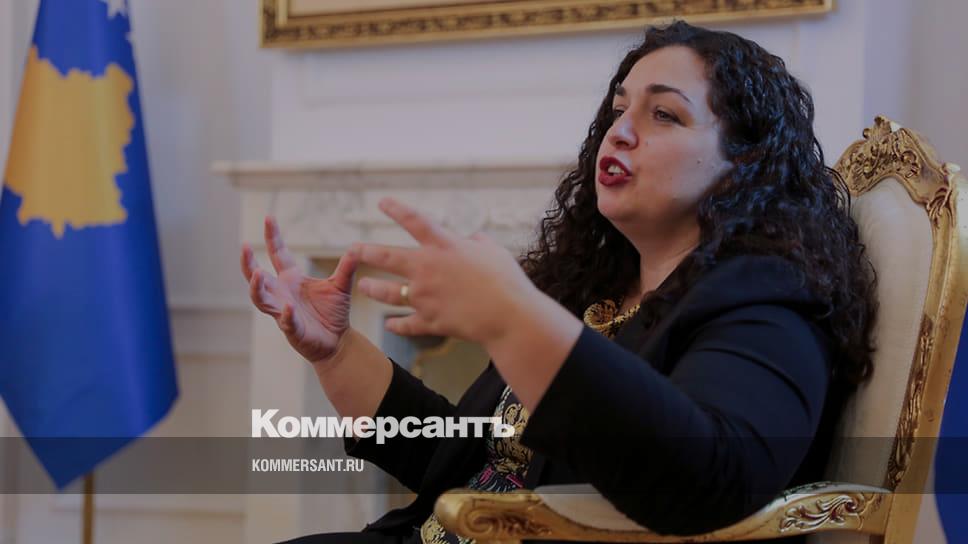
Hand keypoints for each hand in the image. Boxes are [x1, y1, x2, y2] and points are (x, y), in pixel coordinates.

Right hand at [240, 216, 359, 365]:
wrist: (337, 341)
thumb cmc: (333, 312)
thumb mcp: (341, 286)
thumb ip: (346, 268)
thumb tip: (355, 249)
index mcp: (291, 279)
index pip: (277, 254)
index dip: (273, 237)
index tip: (269, 217)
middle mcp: (281, 293)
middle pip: (256, 276)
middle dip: (248, 262)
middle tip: (244, 246)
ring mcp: (282, 311)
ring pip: (261, 299)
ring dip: (257, 287)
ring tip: (257, 274)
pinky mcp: (292, 329)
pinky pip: (285, 320)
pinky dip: (285, 314)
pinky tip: (288, 307)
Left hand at [355, 197, 535, 343]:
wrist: (510, 317)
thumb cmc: (508, 281)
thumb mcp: (495, 252)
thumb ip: (479, 243)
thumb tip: (474, 238)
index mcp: (444, 247)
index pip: (414, 220)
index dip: (396, 209)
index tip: (382, 202)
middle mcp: (427, 269)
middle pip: (387, 257)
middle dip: (366, 252)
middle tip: (353, 250)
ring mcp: (425, 297)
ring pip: (388, 293)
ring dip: (372, 289)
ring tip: (363, 287)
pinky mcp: (429, 321)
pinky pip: (406, 324)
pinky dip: (397, 325)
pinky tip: (389, 324)